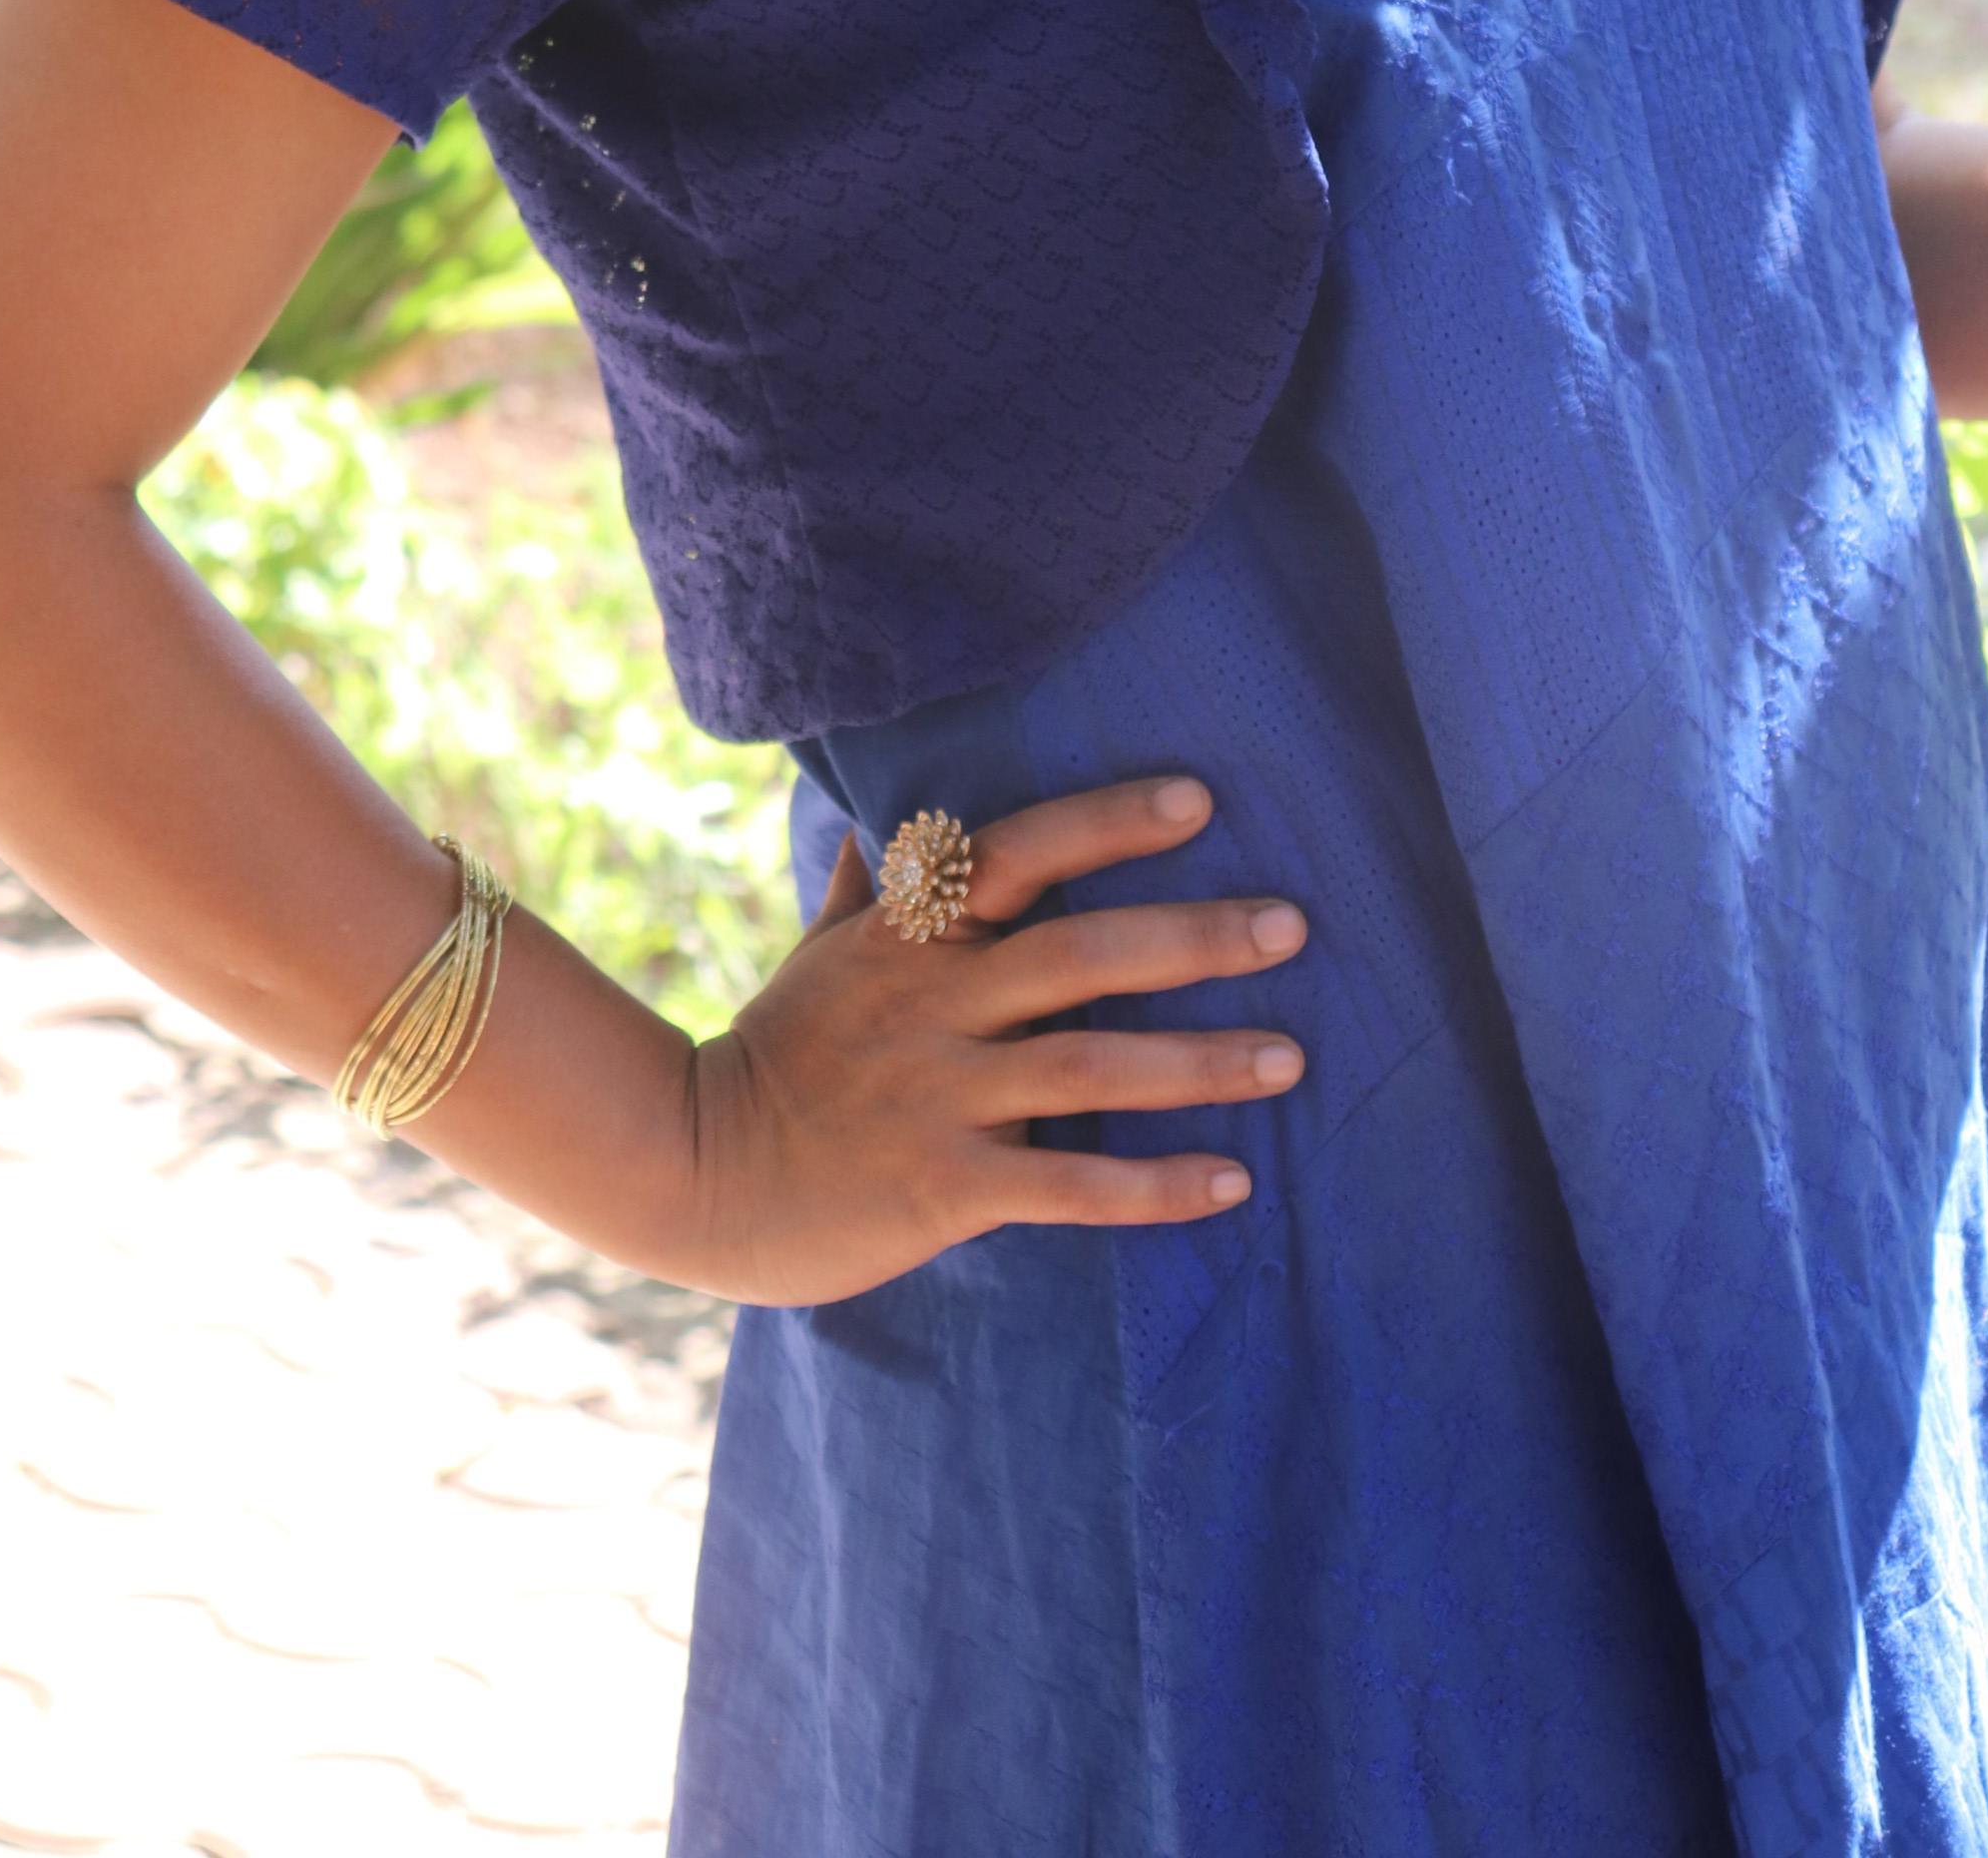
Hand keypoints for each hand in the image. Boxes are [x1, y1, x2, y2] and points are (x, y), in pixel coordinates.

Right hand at [665, 775, 1307, 1307]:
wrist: (696, 1173)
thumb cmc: (775, 1052)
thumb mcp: (818, 957)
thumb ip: (869, 892)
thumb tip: (887, 824)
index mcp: (911, 936)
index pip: (1018, 853)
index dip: (1107, 822)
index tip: (1200, 799)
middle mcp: (933, 1003)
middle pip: (1079, 954)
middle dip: (1192, 938)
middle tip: (1291, 924)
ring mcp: (939, 1095)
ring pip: (1090, 1070)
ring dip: (1199, 1064)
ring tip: (1291, 1057)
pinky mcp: (944, 1186)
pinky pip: (1068, 1188)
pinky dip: (1153, 1186)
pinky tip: (1231, 1181)